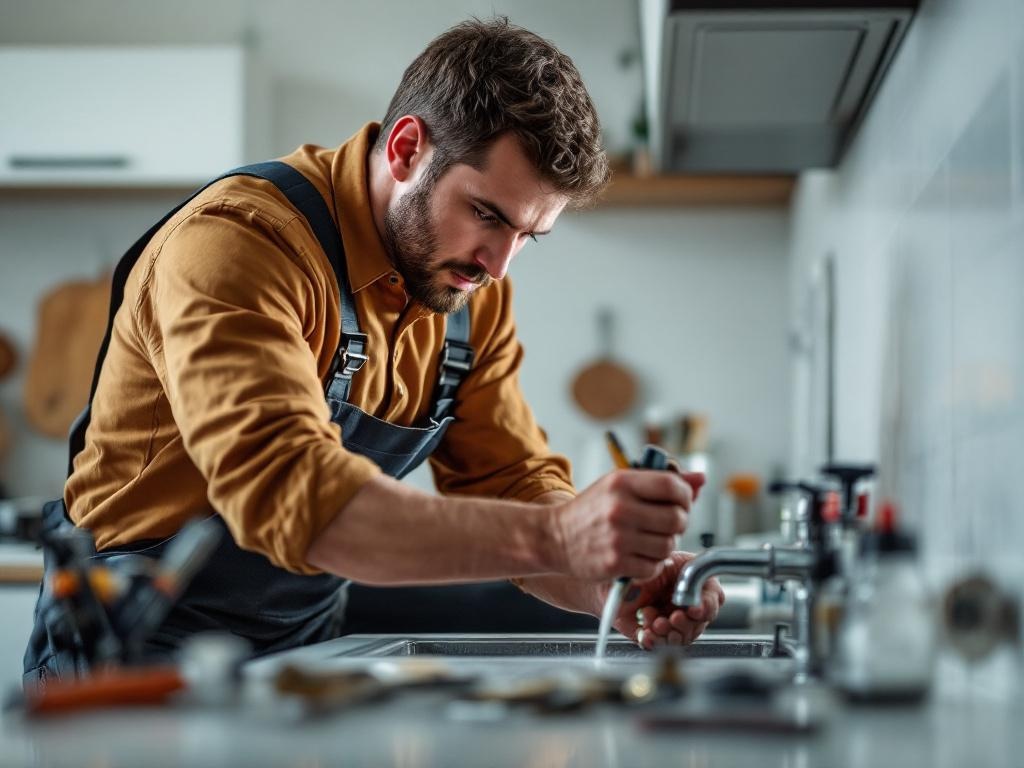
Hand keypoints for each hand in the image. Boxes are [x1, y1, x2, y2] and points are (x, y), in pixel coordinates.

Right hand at [552, 470, 692, 580]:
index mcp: (622, 482)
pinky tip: (637, 556)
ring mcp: (618, 538)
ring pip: (668, 546)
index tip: (679, 502)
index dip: (686, 496)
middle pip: (677, 519)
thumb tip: (701, 479)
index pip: (674, 486)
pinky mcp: (615, 564)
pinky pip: (654, 567)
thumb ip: (661, 482)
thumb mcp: (621, 485)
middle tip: (664, 524)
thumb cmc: (592, 510)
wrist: (554, 537)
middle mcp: (620, 508)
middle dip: (677, 523)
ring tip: (649, 541)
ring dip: (665, 546)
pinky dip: (651, 565)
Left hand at [612, 551, 724, 648]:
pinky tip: (646, 633)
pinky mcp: (652, 634)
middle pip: (698, 624)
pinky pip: (658, 644)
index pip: (712, 600)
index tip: (696, 608)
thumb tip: (694, 585)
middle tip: (675, 617)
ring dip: (670, 632)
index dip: (707, 607)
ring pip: (681, 637)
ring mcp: (669, 623)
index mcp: (694, 587)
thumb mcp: (666, 560)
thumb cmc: (640, 566)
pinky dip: (653, 641)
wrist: (610, 578)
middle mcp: (684, 607)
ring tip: (657, 622)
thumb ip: (685, 571)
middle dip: (686, 623)